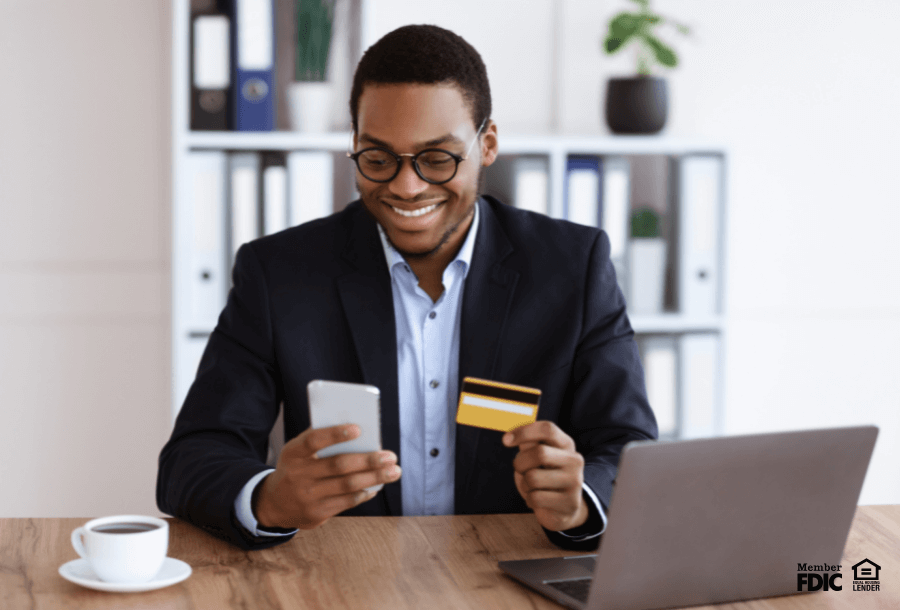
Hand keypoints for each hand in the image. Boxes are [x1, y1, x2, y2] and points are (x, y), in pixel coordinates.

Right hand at [254, 424, 400, 529]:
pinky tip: (377, 485)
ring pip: (348, 486)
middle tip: (390, 456)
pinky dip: (365, 493)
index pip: (313, 441)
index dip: (335, 434)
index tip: (359, 429)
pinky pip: (347, 502)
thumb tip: (359, 434)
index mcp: (293, 454)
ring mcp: (308, 497)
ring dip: (375, 478)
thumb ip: (320, 442)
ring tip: (394, 471)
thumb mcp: (297, 452)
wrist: (273, 504)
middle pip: (339, 466)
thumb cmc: (295, 468)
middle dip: (368, 460)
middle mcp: (299, 476)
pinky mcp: (317, 514)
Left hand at [503, 421, 588, 531]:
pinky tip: (538, 500)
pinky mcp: (569, 502)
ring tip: (532, 487)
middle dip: (520, 462)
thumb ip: (528, 444)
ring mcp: (575, 482)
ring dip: (525, 484)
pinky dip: (529, 500)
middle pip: (539, 453)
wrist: (562, 508)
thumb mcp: (537, 458)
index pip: (547, 430)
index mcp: (566, 444)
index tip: (506, 440)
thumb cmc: (545, 477)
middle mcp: (574, 460)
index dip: (524, 432)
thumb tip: (511, 435)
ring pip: (533, 478)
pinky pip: (535, 498)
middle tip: (520, 469)